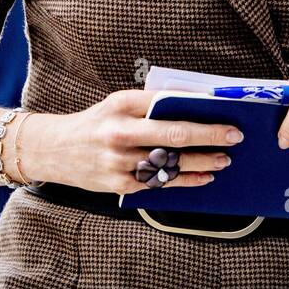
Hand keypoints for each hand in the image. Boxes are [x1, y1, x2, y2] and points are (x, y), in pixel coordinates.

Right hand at [18, 90, 242, 194]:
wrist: (55, 149)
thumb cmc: (95, 123)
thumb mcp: (117, 104)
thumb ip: (149, 104)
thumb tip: (194, 104)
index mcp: (121, 105)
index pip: (167, 105)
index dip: (199, 112)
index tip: (225, 114)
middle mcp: (119, 132)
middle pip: (173, 134)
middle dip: (208, 136)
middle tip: (233, 137)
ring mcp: (119, 161)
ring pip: (169, 163)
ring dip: (201, 162)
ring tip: (223, 159)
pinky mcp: (119, 184)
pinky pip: (159, 184)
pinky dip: (185, 181)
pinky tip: (204, 177)